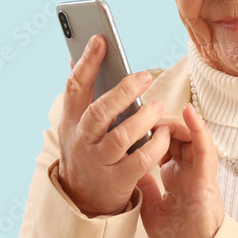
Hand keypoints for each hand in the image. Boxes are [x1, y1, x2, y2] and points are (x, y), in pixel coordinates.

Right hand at [57, 35, 171, 216]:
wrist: (83, 198)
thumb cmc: (86, 149)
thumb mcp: (75, 122)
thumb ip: (79, 92)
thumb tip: (75, 53)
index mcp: (72, 121)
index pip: (75, 88)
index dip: (87, 63)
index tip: (100, 40)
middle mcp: (83, 140)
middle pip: (99, 112)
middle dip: (122, 92)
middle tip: (145, 77)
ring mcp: (100, 161)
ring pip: (121, 137)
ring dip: (143, 119)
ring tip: (159, 107)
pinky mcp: (119, 179)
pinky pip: (140, 160)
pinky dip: (155, 146)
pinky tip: (165, 134)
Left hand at [137, 103, 224, 237]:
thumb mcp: (150, 207)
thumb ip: (144, 185)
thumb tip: (131, 165)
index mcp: (176, 177)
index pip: (165, 145)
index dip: (152, 131)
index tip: (134, 122)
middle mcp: (189, 171)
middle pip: (177, 136)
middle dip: (161, 121)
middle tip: (143, 112)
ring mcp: (199, 173)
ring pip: (190, 136)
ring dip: (175, 121)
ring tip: (158, 111)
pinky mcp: (207, 178)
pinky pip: (205, 147)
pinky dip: (199, 128)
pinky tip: (188, 112)